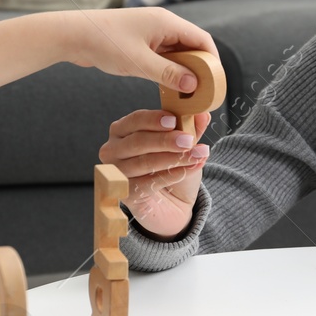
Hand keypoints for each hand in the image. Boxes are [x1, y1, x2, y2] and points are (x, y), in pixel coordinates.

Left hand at [64, 8, 216, 94]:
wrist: (72, 35)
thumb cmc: (105, 43)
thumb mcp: (139, 63)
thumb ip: (168, 74)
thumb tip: (194, 85)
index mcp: (167, 22)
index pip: (203, 40)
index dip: (213, 62)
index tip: (215, 85)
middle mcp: (162, 25)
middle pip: (193, 47)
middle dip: (200, 70)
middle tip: (202, 95)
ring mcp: (151, 34)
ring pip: (178, 54)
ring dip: (183, 73)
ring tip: (187, 96)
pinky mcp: (140, 43)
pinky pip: (163, 57)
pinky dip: (169, 72)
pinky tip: (169, 88)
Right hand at [98, 109, 211, 239]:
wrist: (174, 201)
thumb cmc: (172, 166)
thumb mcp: (184, 144)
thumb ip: (191, 128)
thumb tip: (202, 114)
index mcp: (123, 129)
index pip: (135, 120)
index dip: (154, 119)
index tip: (174, 120)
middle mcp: (113, 150)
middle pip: (138, 141)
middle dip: (165, 140)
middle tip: (189, 140)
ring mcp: (117, 173)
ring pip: (144, 162)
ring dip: (174, 158)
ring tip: (197, 156)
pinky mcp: (126, 194)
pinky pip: (148, 182)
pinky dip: (171, 175)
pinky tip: (187, 170)